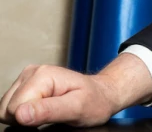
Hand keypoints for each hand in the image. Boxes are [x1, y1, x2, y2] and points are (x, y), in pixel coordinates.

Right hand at [0, 53, 151, 126]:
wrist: (102, 94)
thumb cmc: (94, 101)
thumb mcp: (77, 108)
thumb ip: (49, 110)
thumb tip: (21, 114)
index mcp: (42, 75)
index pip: (15, 109)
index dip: (29, 119)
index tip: (51, 116)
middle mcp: (31, 73)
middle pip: (7, 108)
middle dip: (25, 118)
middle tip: (51, 115)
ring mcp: (27, 78)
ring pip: (6, 108)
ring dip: (24, 116)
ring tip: (48, 111)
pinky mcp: (25, 86)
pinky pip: (12, 107)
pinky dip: (24, 113)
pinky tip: (42, 109)